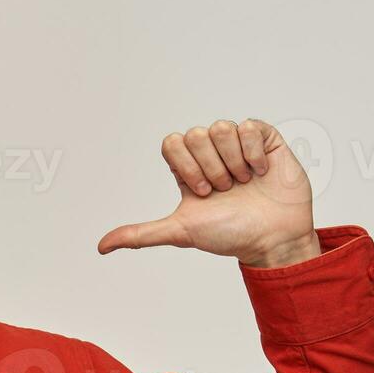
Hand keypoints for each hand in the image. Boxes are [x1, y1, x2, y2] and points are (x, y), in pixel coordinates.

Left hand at [97, 118, 320, 268]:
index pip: (172, 142)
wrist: (272, 238)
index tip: (201, 191)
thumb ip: (140, 234)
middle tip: (225, 189)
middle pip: (196, 134)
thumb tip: (101, 246)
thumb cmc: (229, 235)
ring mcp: (238, 145)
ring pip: (221, 127)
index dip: (185, 165)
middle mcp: (211, 154)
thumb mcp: (179, 232)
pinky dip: (254, 152)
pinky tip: (261, 172)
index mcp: (189, 169)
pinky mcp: (264, 140)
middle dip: (210, 167)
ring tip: (244, 182)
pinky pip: (250, 126)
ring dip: (232, 161)